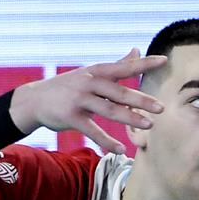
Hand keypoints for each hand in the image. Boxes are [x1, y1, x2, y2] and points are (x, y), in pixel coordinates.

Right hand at [11, 49, 167, 153]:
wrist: (34, 100)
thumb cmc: (69, 86)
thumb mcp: (91, 72)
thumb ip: (117, 64)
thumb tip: (136, 50)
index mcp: (97, 71)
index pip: (124, 67)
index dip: (144, 64)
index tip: (164, 61)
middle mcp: (89, 83)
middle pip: (119, 92)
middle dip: (141, 100)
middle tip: (161, 108)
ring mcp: (79, 100)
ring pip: (109, 110)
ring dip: (130, 118)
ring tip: (149, 125)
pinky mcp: (70, 117)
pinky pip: (92, 130)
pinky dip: (107, 141)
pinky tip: (120, 150)